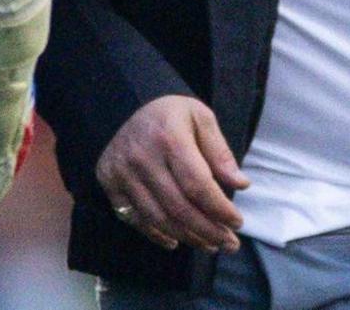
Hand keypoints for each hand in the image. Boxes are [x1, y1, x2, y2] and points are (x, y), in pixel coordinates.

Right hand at [95, 95, 248, 253]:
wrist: (125, 105)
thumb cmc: (171, 115)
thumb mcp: (201, 119)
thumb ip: (220, 152)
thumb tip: (240, 184)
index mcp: (168, 136)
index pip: (197, 185)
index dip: (220, 209)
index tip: (237, 222)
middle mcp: (141, 156)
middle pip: (178, 207)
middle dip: (208, 231)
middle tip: (229, 243)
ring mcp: (121, 171)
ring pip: (158, 218)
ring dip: (188, 237)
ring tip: (210, 245)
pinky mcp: (109, 182)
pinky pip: (134, 218)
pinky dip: (157, 235)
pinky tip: (177, 241)